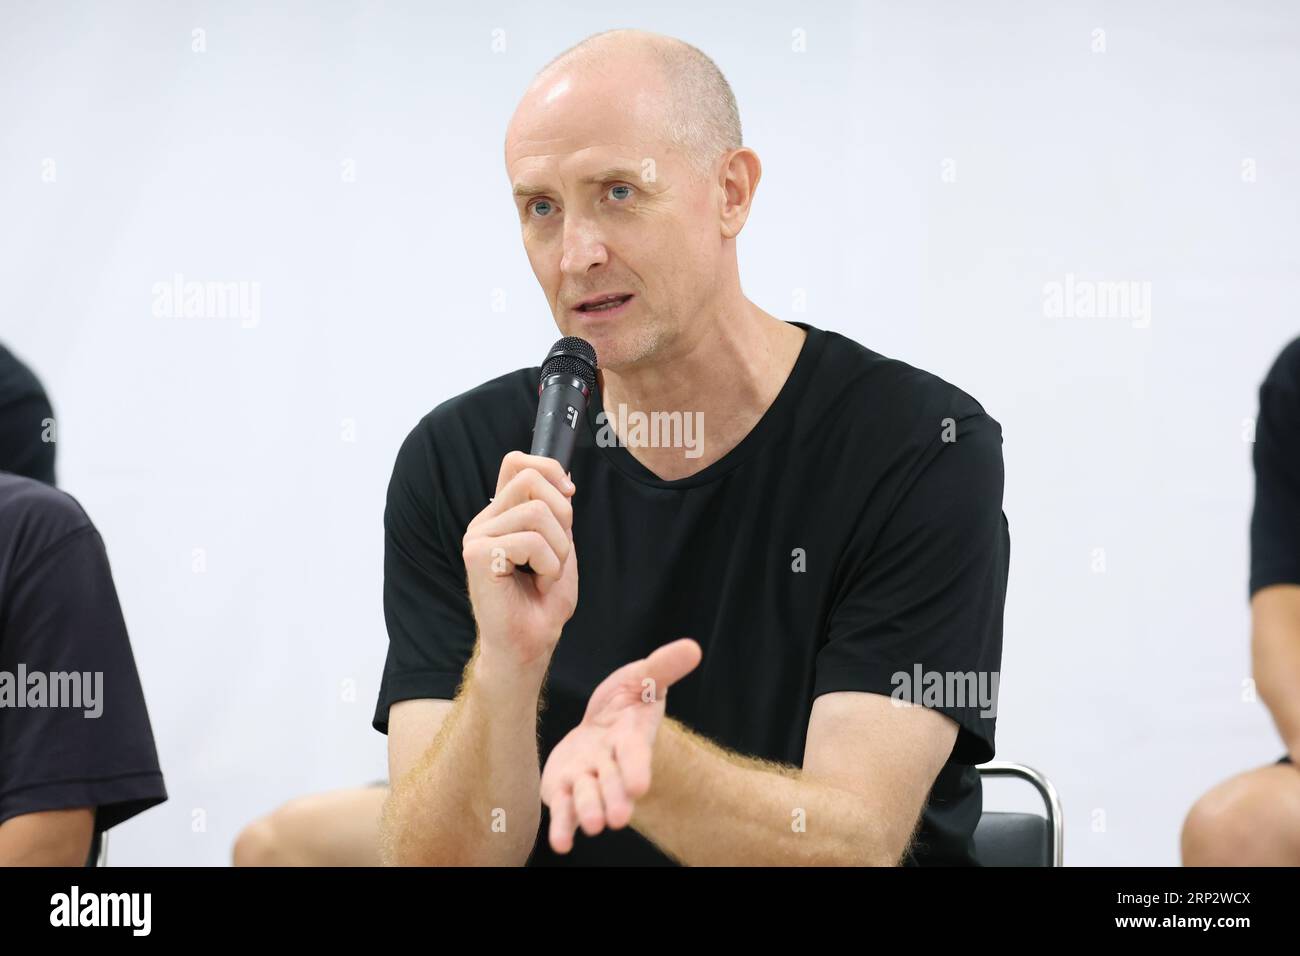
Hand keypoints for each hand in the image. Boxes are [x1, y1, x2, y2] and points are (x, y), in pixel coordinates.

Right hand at [461, 451, 577, 674]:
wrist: (528, 645)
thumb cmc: (541, 604)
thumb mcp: (560, 548)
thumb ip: (558, 515)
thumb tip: (564, 481)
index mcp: (501, 516)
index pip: (516, 462)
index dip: (548, 468)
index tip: (569, 495)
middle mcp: (485, 522)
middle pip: (530, 480)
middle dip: (562, 515)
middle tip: (559, 553)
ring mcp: (477, 537)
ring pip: (537, 513)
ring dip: (558, 549)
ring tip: (547, 575)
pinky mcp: (479, 555)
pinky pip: (531, 541)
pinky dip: (549, 565)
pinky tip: (538, 584)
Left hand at [539, 638, 702, 852]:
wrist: (601, 723)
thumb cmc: (627, 698)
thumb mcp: (643, 676)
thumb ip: (663, 667)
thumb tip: (693, 647)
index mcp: (631, 738)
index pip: (635, 754)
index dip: (637, 769)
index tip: (639, 786)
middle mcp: (611, 764)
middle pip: (614, 783)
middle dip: (615, 800)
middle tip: (616, 819)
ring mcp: (588, 779)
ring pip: (588, 798)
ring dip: (589, 812)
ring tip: (593, 826)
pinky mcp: (564, 787)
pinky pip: (563, 809)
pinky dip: (563, 827)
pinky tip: (561, 844)